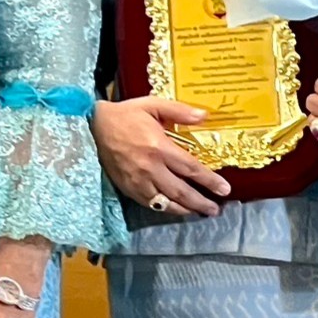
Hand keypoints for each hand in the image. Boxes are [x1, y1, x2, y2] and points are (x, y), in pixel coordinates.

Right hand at [93, 98, 227, 216]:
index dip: (210, 181)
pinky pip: (149, 203)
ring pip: (166, 202)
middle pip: (181, 191)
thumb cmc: (125, 114)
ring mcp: (137, 180)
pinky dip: (164, 208)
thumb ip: (179, 111)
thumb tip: (205, 116)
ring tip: (199, 212)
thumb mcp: (152, 104)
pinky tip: (174, 208)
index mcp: (159, 147)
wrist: (92, 125)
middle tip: (216, 209)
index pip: (191, 169)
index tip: (225, 189)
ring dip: (185, 209)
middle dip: (201, 202)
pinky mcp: (127, 186)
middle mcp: (150, 167)